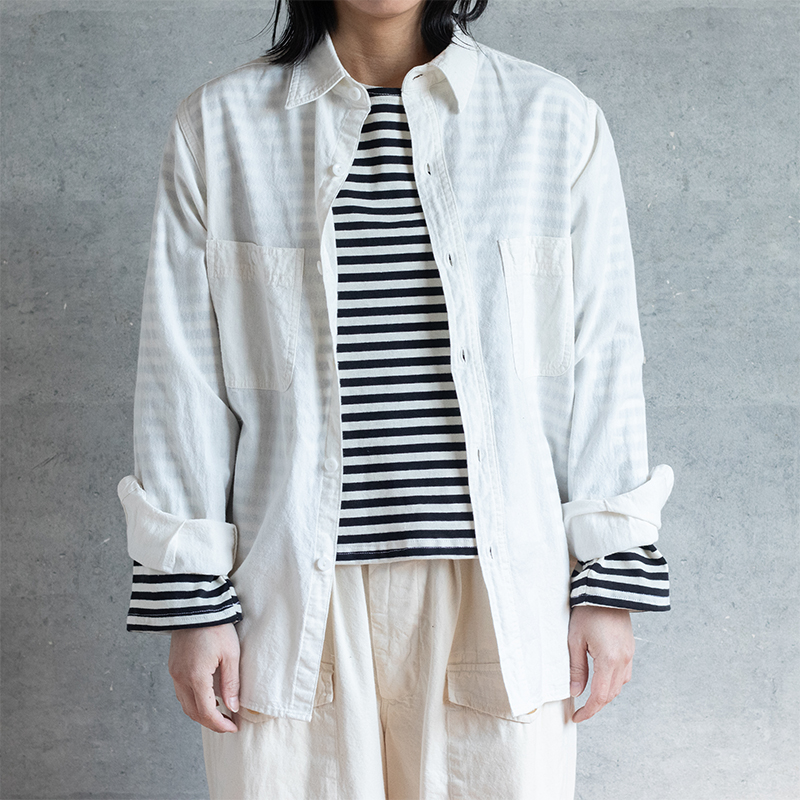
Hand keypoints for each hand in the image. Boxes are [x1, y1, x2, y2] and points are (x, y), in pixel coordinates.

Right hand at [168, 623, 240, 732]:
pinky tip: (207, 697)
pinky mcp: (173, 667)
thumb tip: (233, 707)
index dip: (220, 724)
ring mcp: (174, 673)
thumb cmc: (216, 627)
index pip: (206, 712)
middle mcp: (181, 678)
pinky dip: (194, 701)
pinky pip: (181, 692)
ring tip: (220, 712)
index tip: (233, 727)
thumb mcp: (230, 654)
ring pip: (185, 704)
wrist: (195, 606)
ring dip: (201, 713)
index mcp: (196, 676)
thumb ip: (231, 683)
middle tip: (229, 723)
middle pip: (193, 712)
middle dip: (211, 722)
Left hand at [568, 605, 634, 722]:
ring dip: (605, 694)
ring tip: (588, 696)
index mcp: (609, 660)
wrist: (607, 589)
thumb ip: (576, 668)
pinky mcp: (630, 648)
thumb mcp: (575, 640)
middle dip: (596, 705)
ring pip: (619, 685)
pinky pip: (624, 673)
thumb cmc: (587, 611)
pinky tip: (601, 678)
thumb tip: (575, 692)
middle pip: (611, 694)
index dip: (588, 711)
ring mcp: (629, 654)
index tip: (576, 717)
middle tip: (580, 711)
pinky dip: (613, 682)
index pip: (600, 696)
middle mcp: (623, 660)